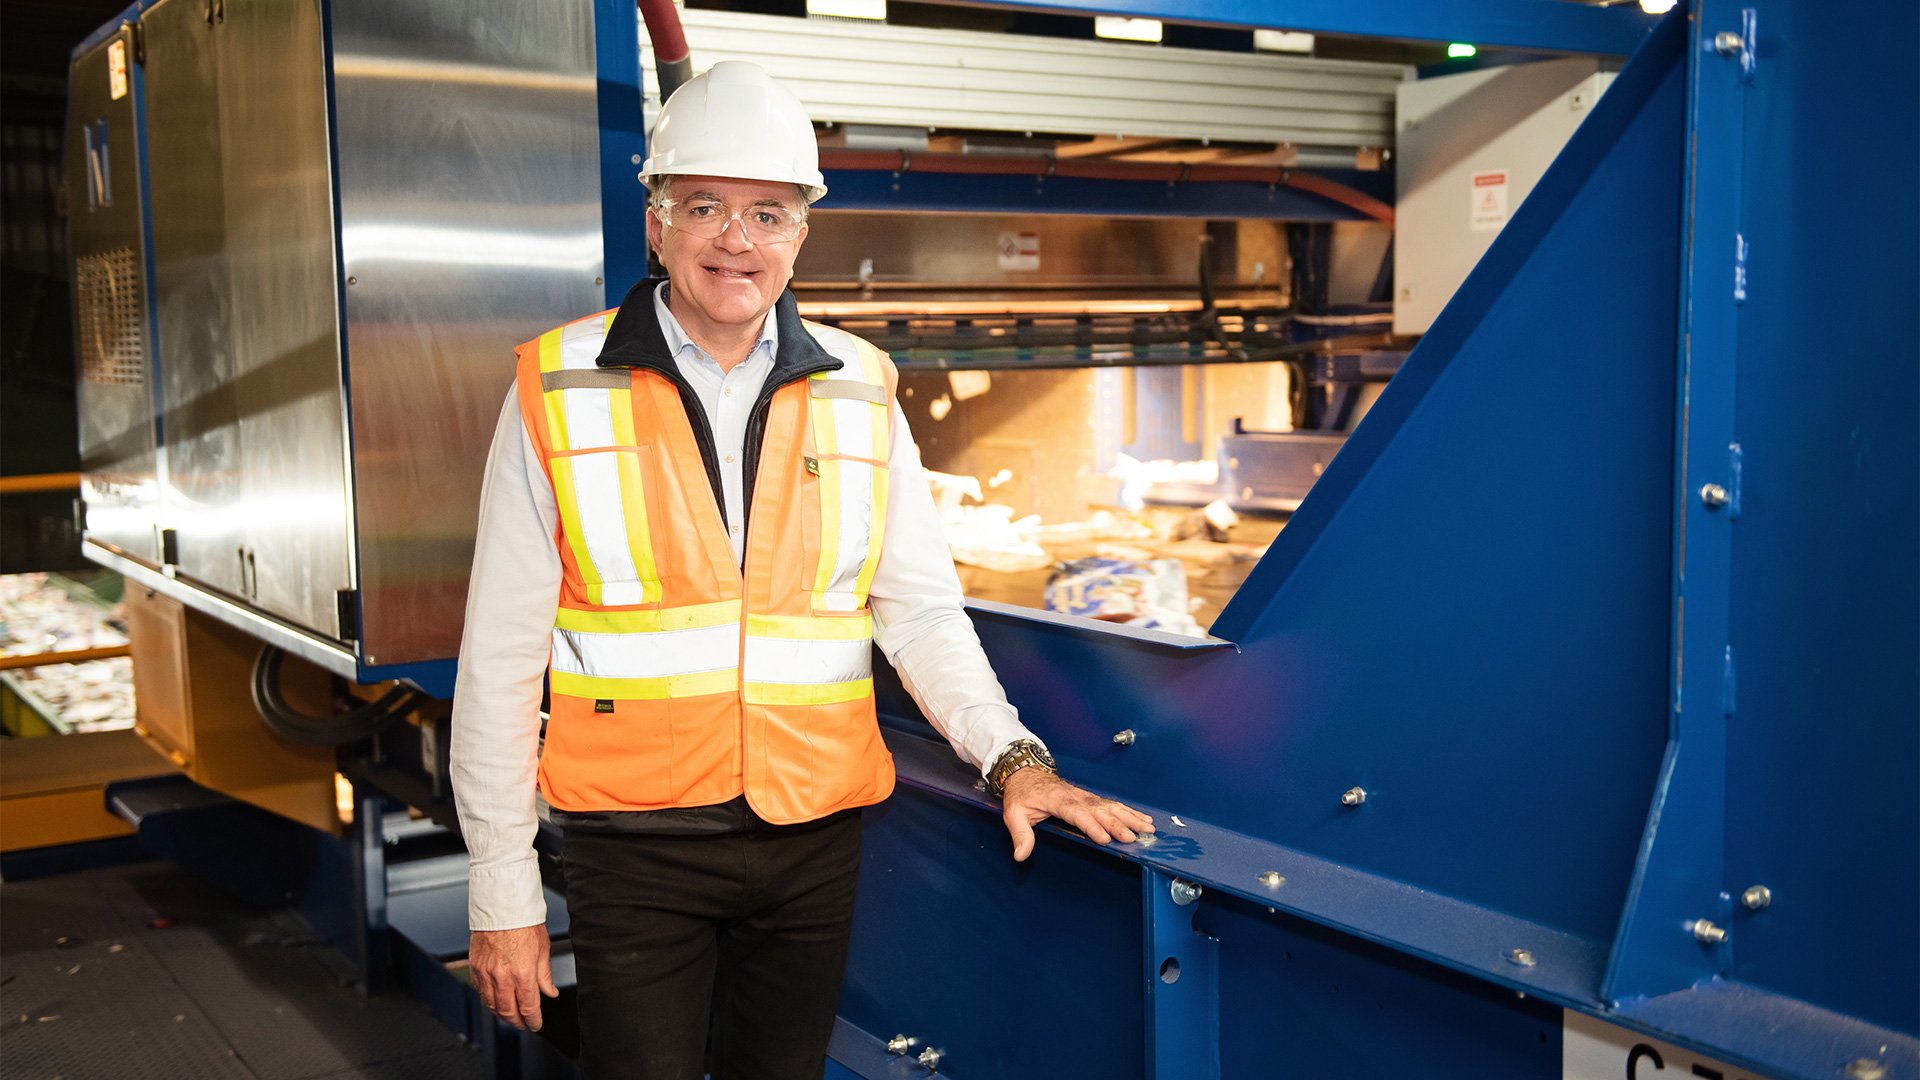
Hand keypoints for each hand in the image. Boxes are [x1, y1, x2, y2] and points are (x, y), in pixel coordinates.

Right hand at [469, 924, 558, 1030]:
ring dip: (501, 1014)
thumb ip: (544, 975)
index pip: (528, 1007)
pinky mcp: (476, 968)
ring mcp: (487, 973)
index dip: (533, 1020)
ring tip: (510, 1016)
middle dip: (517, 1022)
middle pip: (508, 1011)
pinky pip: (481, 992)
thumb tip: (549, 992)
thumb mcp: (543, 949)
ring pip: (492, 1005)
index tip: (536, 1024)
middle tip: (523, 1024)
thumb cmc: (524, 924)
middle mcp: (503, 976)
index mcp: (523, 973)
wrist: (502, 908)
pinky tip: (495, 1001)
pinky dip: (488, 1001)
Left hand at [1000, 767, 1154, 861]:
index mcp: (1057, 800)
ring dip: (1130, 817)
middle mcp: (1075, 797)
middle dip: (1118, 824)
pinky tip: (1142, 818)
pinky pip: (1111, 804)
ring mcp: (1084, 796)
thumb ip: (1020, 834)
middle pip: (1100, 810)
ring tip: (1147, 827)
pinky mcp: (1090, 798)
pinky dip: (1129, 811)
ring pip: (1110, 806)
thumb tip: (1021, 854)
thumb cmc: (1021, 793)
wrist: (1025, 773)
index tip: (1104, 839)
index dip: (1092, 826)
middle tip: (1134, 837)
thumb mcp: (1013, 813)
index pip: (1077, 814)